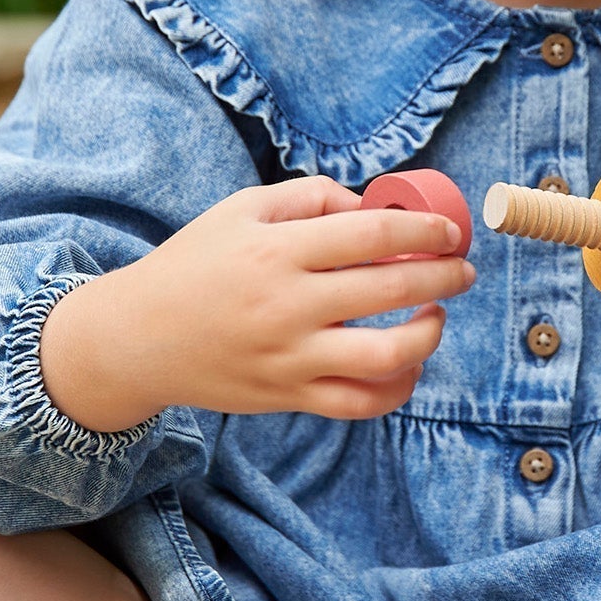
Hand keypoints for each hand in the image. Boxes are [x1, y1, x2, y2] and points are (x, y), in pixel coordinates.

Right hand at [40, 177, 475, 431]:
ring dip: (428, 333)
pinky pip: (359, 402)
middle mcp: (288, 305)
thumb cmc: (193, 265)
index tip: (447, 230)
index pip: (371, 233)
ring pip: (386, 355)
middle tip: (462, 268)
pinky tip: (408, 364)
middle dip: (442, 275)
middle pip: (390, 288)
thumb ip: (306, 198)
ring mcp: (290, 357)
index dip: (422, 229)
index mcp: (277, 251)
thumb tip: (368, 205)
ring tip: (436, 316)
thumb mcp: (239, 211)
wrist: (139, 338)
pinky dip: (396, 387)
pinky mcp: (288, 397)